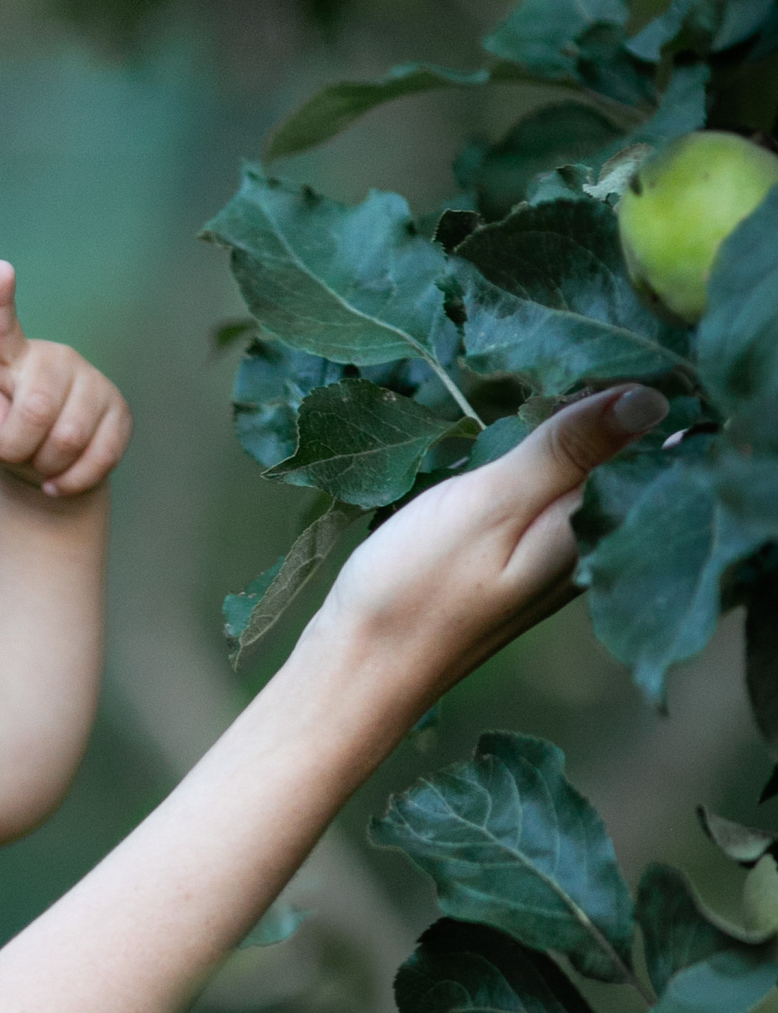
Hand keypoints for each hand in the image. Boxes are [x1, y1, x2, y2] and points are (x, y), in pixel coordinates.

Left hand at [0, 261, 130, 501]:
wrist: (44, 457)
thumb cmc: (3, 427)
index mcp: (10, 356)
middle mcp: (54, 359)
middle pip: (36, 410)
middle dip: (16, 447)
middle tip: (12, 452)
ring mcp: (92, 382)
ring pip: (67, 439)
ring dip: (44, 466)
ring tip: (38, 460)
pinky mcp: (119, 411)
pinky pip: (97, 457)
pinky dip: (70, 482)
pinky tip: (58, 480)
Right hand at [304, 382, 666, 698]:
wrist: (359, 670)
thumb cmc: (414, 591)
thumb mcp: (490, 505)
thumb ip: (568, 451)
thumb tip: (654, 397)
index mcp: (597, 532)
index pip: (652, 440)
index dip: (634, 383)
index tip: (594, 342)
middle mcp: (594, 547)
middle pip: (629, 455)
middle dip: (607, 399)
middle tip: (561, 346)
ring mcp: (561, 556)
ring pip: (592, 472)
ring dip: (573, 425)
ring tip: (541, 373)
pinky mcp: (527, 558)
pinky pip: (559, 492)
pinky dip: (546, 456)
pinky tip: (519, 432)